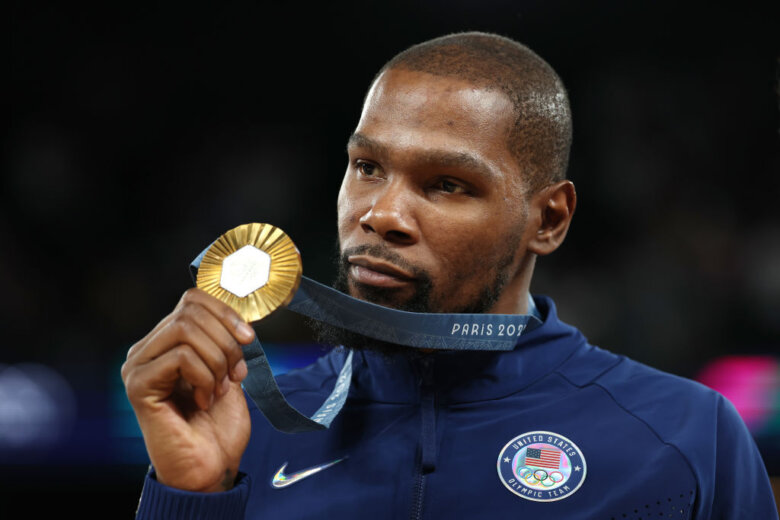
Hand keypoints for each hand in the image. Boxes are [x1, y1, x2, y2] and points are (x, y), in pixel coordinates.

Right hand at [121, 288, 254, 491]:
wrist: (210, 466)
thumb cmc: (218, 425)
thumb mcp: (228, 371)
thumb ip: (224, 340)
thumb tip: (236, 314)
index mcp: (166, 343)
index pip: (192, 299)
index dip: (226, 312)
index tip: (248, 339)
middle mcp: (146, 350)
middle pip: (191, 311)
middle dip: (226, 341)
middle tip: (234, 374)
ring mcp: (138, 366)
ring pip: (186, 329)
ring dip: (217, 359)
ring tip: (218, 389)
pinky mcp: (138, 385)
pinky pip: (181, 357)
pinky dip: (204, 376)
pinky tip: (203, 400)